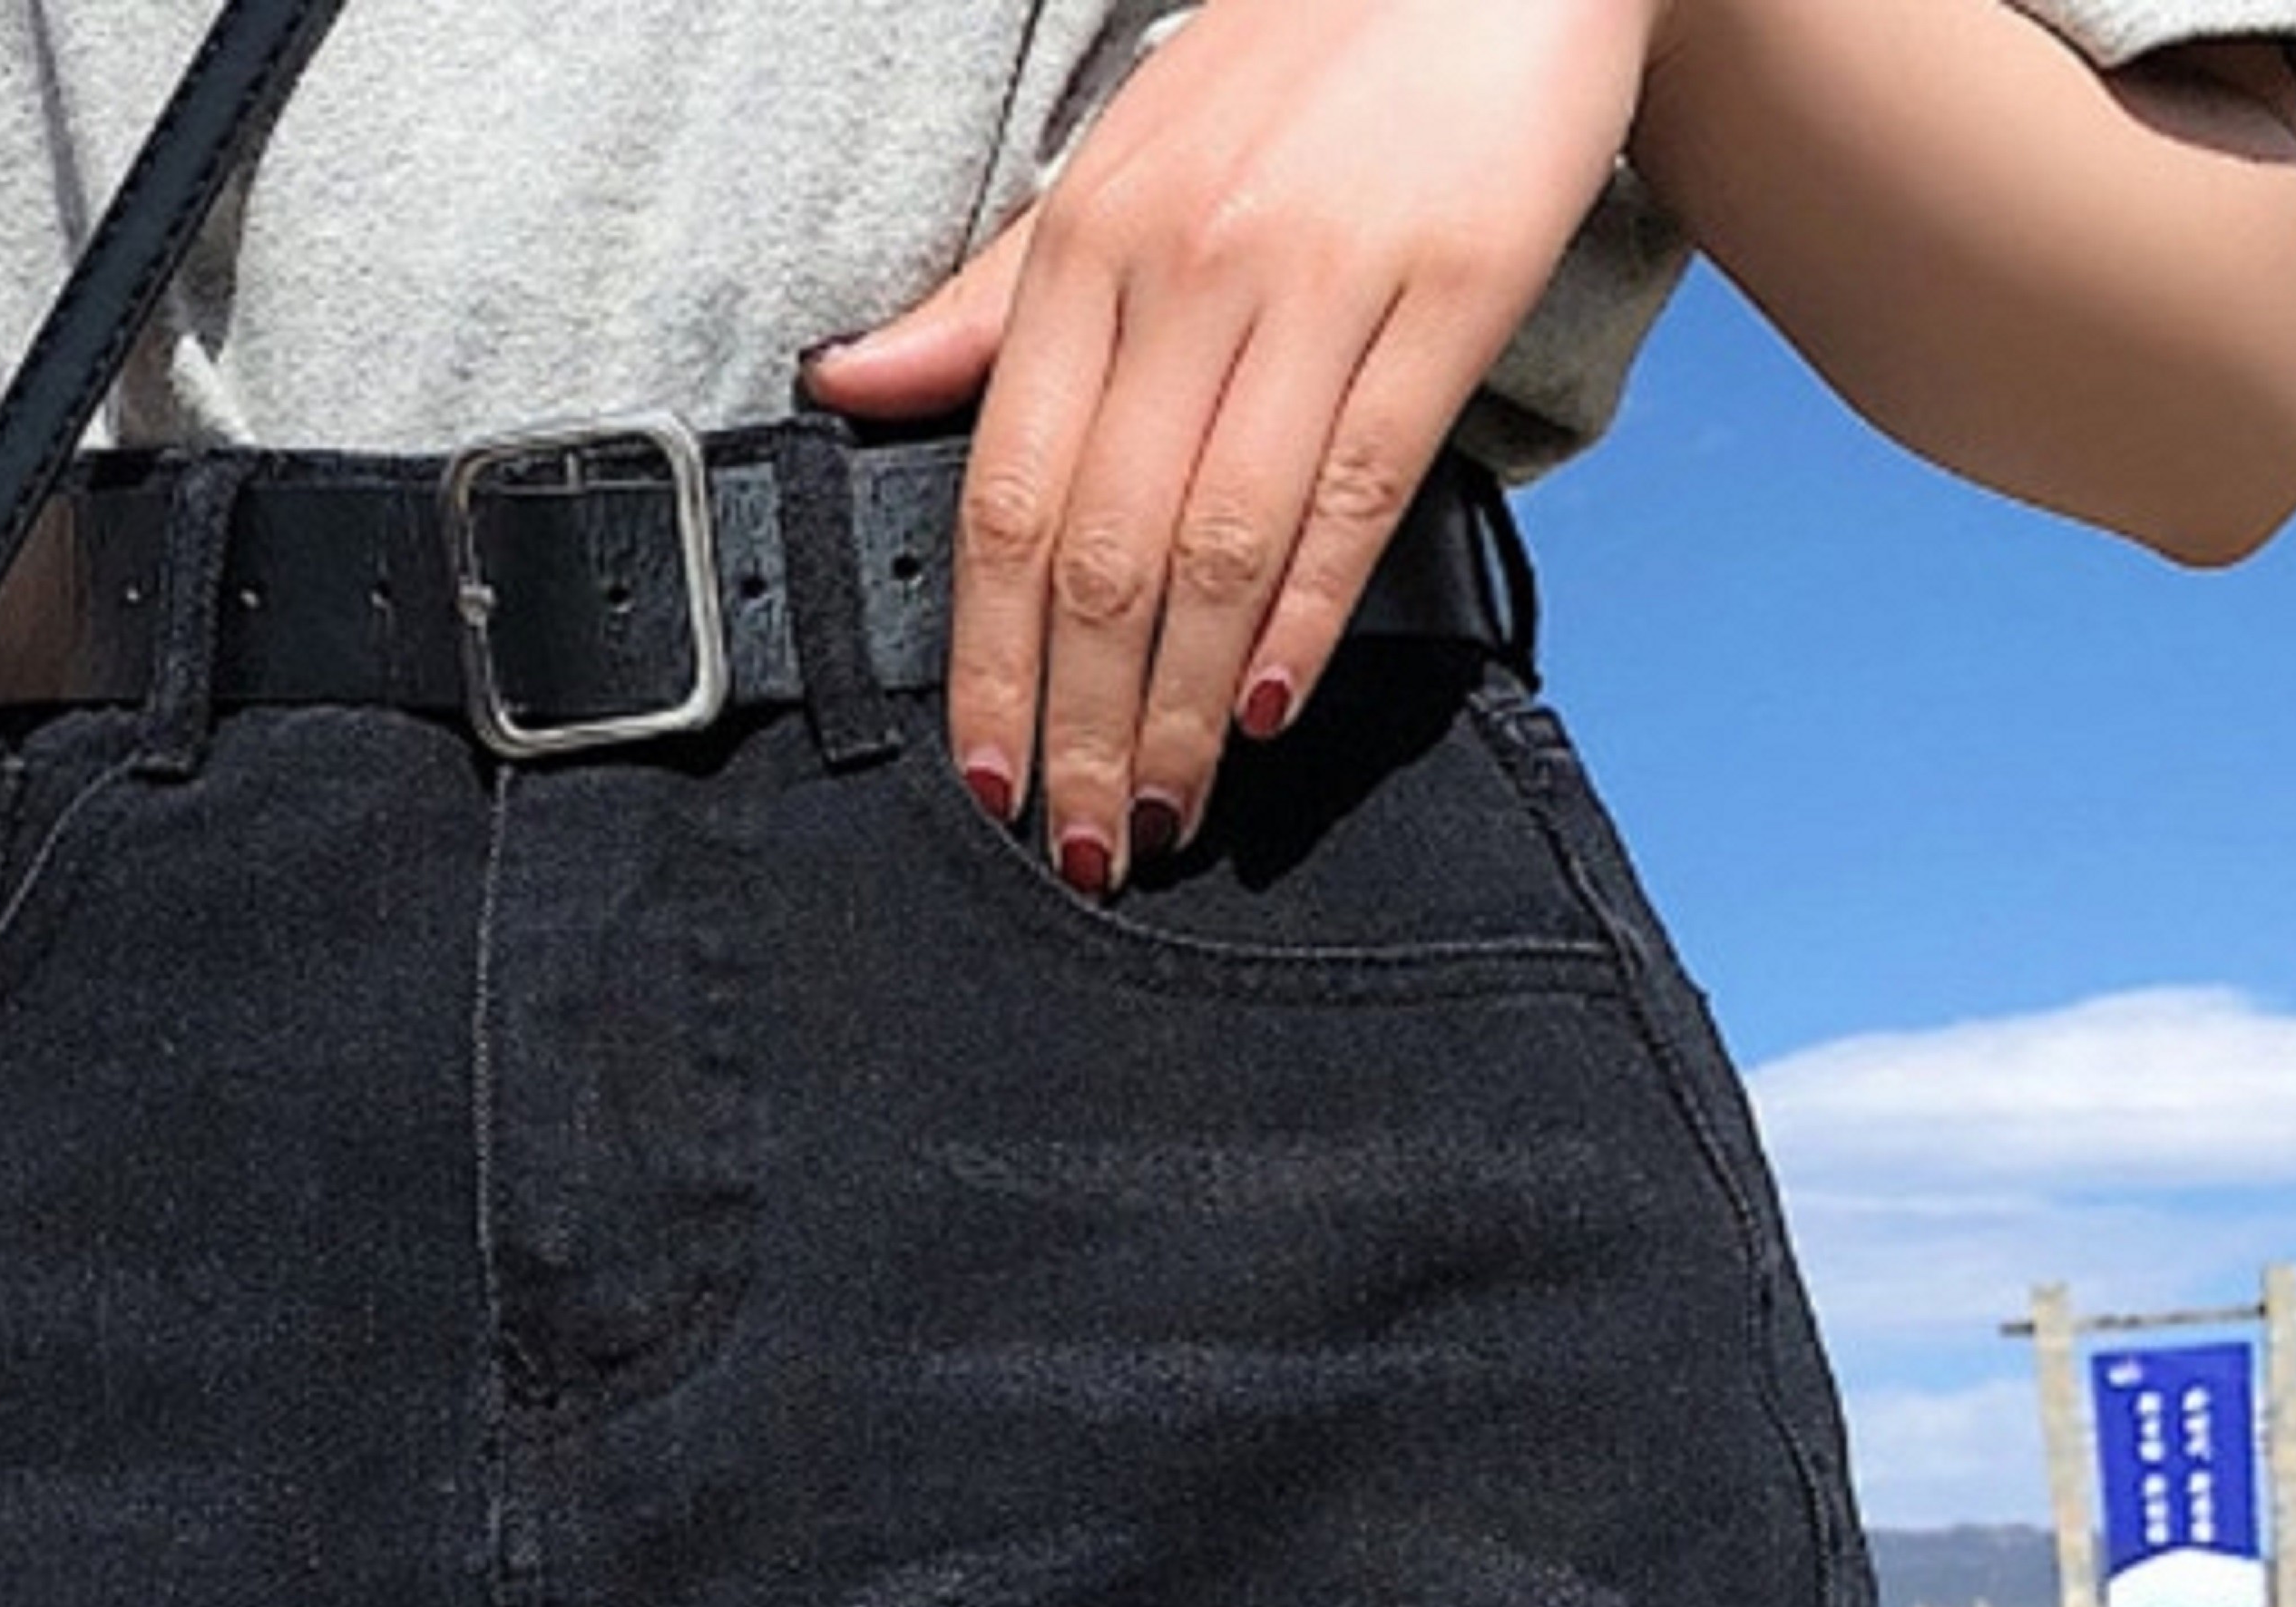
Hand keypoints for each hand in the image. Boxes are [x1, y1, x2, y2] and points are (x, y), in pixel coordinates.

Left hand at [800, 0, 1660, 882]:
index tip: (988, 778)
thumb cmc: (1297, 69)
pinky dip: (1305, 617)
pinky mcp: (1446, 294)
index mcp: (1090, 249)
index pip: (1007, 501)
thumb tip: (850, 387)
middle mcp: (1187, 270)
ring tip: (1167, 809)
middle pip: (1104, 553)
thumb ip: (991, 303)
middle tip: (1081, 842)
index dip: (989, 663)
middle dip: (1083, 726)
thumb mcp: (1118, 165)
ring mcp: (1316, 282)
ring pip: (1219, 545)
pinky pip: (1354, 490)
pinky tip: (1269, 708)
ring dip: (1185, 708)